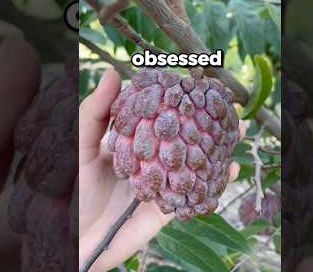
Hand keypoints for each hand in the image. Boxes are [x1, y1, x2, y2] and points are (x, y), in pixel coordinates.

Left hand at [79, 70, 239, 271]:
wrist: (75, 239)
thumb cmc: (72, 190)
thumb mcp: (81, 146)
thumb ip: (95, 112)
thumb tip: (113, 72)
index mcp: (132, 142)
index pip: (159, 117)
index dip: (179, 102)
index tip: (199, 86)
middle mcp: (150, 160)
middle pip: (183, 138)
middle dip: (206, 123)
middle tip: (229, 107)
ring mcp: (161, 184)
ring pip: (194, 164)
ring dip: (217, 149)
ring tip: (239, 132)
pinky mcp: (167, 208)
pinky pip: (194, 193)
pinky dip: (215, 183)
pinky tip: (232, 168)